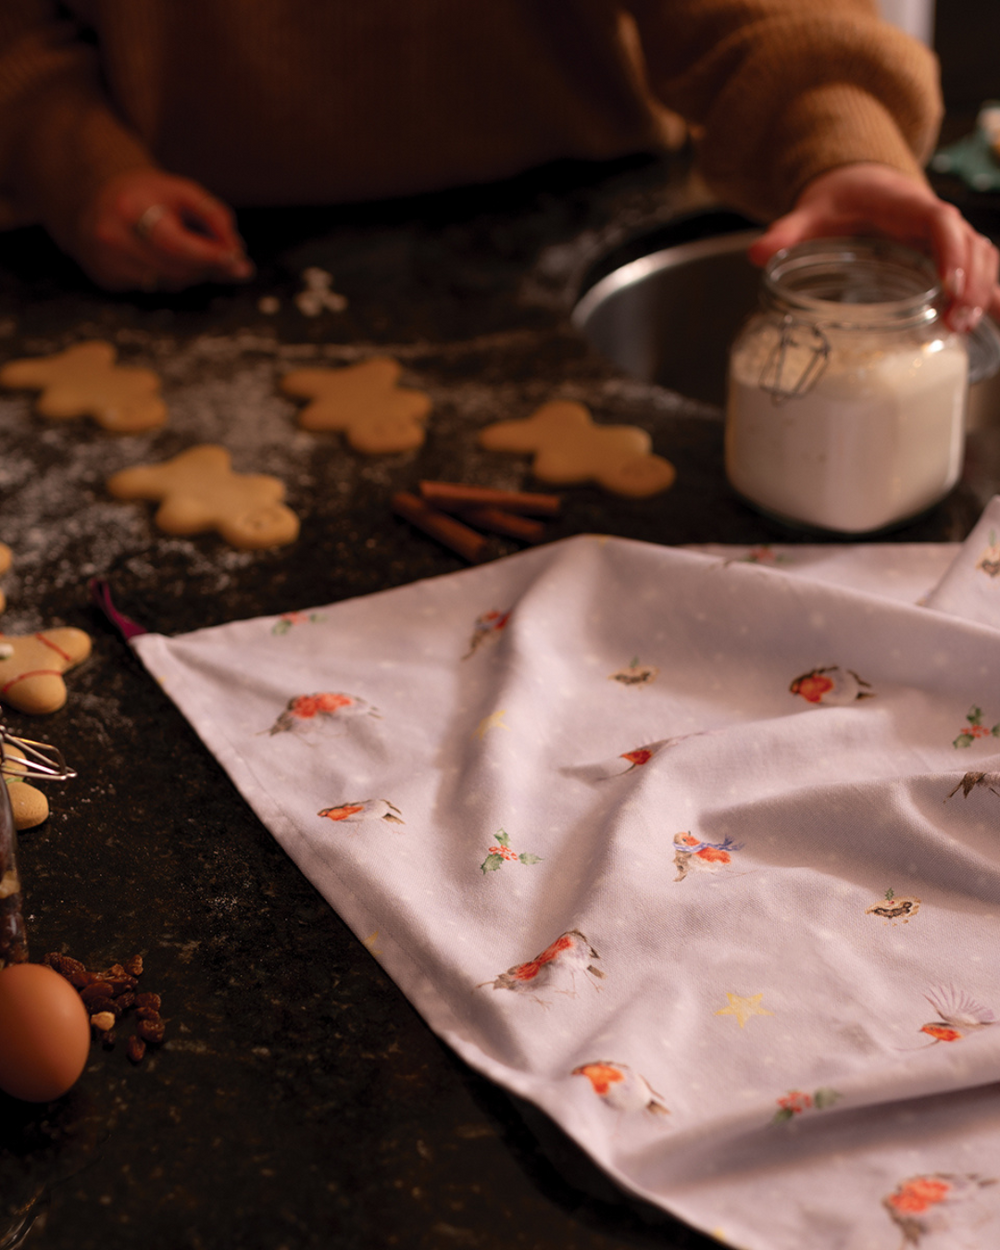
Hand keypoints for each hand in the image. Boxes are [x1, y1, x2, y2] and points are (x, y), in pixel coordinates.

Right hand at [73, 169, 253, 291]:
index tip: (236, 259)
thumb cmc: (147, 195)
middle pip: (177, 267)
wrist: (97, 199)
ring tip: (193, 250)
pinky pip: (156, 288)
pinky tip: (168, 259)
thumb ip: (215, 218)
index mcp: (131, 207)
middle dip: (209, 264)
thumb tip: (238, 257)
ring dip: (193, 272)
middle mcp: (114, 237)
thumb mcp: (183, 192)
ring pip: (171, 282)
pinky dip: (173, 277)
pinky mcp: (108, 278)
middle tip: (230, 257)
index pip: (175, 244)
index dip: (209, 256)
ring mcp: (108, 262)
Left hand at [748, 163, 999, 333]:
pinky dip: (988, 291)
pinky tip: (994, 320)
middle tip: (957, 322)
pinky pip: (978, 269)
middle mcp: (933, 218)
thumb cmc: (838, 199)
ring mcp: (945, 237)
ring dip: (982, 289)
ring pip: (981, 256)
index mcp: (905, 204)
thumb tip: (757, 253)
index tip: (946, 284)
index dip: (949, 251)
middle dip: (970, 282)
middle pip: (969, 244)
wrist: (855, 184)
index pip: (939, 221)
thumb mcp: (810, 212)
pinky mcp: (946, 254)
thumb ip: (787, 232)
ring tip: (967, 328)